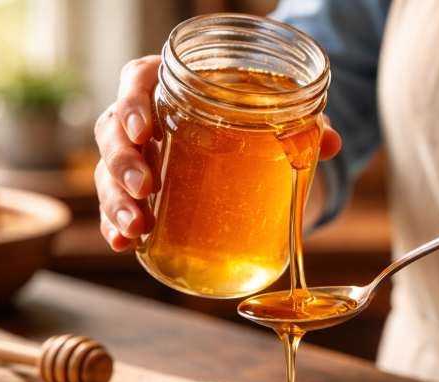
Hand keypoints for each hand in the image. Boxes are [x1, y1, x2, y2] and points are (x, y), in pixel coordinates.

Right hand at [94, 56, 341, 250]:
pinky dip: (115, 224)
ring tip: (136, 226)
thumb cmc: (248, 118)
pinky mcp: (138, 191)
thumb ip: (301, 123)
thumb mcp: (275, 116)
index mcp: (170, 85)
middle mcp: (144, 118)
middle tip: (144, 186)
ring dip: (116, 199)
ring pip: (109, 171)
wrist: (243, 146)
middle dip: (123, 161)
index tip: (145, 130)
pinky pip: (116, 204)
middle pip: (113, 130)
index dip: (132, 102)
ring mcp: (137, 156)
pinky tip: (122, 243)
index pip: (137, 81)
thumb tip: (330, 141)